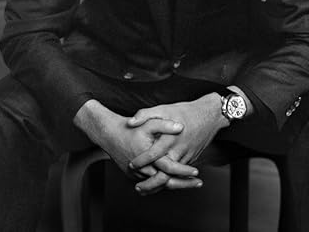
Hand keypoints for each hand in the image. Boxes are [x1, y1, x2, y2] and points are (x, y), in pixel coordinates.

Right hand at [73, 99, 198, 187]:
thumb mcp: (148, 122)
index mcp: (148, 158)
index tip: (196, 172)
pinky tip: (175, 181)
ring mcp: (138, 175)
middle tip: (199, 183)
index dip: (184, 172)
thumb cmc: (129, 128)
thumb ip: (164, 124)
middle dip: (184, 184)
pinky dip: (164, 183)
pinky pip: (152, 184)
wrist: (109, 134)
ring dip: (175, 185)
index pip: (169, 170)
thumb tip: (181, 127)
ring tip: (191, 184)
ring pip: (159, 185)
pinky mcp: (135, 176)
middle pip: (166, 182)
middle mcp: (143, 170)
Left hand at [127, 93, 228, 193]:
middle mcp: (179, 149)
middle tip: (138, 188)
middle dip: (151, 183)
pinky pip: (180, 173)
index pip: (153, 154)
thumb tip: (130, 122)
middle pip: (164, 173)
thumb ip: (145, 114)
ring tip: (146, 189)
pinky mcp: (191, 159)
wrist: (209, 116)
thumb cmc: (184, 111)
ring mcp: (187, 156)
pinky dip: (170, 179)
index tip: (131, 165)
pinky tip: (160, 181)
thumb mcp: (163, 109)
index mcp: (170, 137)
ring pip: (173, 176)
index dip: (141, 161)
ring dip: (160, 185)